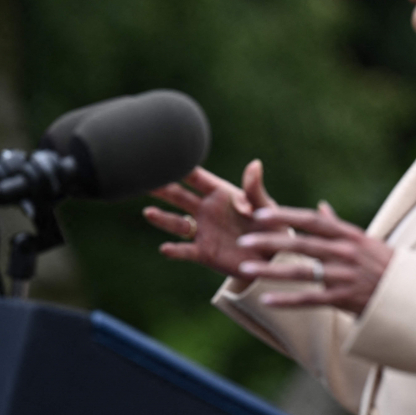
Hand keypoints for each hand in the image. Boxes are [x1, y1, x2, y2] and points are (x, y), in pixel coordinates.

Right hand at [143, 160, 279, 276]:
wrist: (273, 258)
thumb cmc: (272, 226)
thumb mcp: (266, 208)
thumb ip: (255, 190)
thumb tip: (255, 164)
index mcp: (220, 194)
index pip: (196, 178)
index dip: (180, 167)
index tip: (162, 156)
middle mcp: (206, 210)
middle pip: (178, 196)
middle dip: (162, 188)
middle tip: (143, 179)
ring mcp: (203, 231)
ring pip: (177, 223)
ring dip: (163, 218)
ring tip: (149, 213)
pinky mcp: (203, 253)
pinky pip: (185, 250)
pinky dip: (175, 250)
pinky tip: (166, 248)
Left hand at [236, 202, 393, 315]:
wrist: (409, 295)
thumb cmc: (384, 265)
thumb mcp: (365, 241)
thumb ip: (338, 226)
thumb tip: (320, 207)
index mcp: (349, 235)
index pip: (311, 221)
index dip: (284, 217)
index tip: (260, 215)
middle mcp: (346, 253)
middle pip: (302, 244)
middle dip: (270, 242)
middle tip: (243, 241)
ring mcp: (345, 276)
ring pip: (302, 272)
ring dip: (271, 271)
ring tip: (245, 270)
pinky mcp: (345, 299)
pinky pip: (311, 299)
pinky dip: (288, 300)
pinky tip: (266, 299)